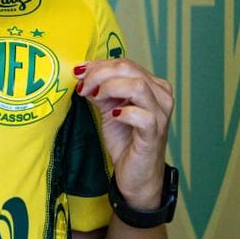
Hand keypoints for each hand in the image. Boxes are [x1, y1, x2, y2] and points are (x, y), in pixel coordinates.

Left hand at [74, 59, 172, 208]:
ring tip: (94, 97)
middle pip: (129, 69)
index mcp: (153, 85)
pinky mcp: (154, 133)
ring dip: (109, 88)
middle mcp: (161, 96)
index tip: (78, 72)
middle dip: (99, 74)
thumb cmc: (125, 140)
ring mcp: (160, 114)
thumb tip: (83, 74)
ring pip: (137, 86)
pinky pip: (142, 116)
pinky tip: (114, 115)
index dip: (98, 65)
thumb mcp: (109, 108)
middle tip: (83, 86)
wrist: (135, 175)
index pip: (125, 63)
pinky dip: (124, 112)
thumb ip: (100, 90)